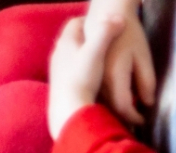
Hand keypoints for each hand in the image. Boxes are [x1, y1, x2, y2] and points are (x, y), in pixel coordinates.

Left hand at [48, 15, 128, 138]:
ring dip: (84, 57)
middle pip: (73, 40)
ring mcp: (57, 72)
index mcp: (66, 43)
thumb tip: (118, 19)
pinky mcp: (60, 86)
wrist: (68, 111)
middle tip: (104, 43)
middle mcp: (57, 55)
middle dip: (87, 40)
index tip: (103, 26)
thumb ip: (106, 32)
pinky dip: (82, 72)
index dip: (88, 21)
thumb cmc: (82, 79)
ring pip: (72, 57)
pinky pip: (71, 73)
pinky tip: (92, 80)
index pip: (74, 23)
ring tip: (101, 61)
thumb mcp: (96, 51)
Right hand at [89, 3, 153, 124]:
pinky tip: (114, 102)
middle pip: (111, 109)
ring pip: (103, 104)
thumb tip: (148, 103)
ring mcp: (91, 80)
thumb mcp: (143, 56)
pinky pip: (97, 95)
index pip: (124, 107)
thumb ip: (146, 81)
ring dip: (114, 111)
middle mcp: (99, 83)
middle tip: (135, 123)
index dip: (134, 118)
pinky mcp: (87, 77)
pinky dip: (106, 102)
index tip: (143, 121)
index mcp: (114, 78)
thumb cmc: (129, 34)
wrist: (105, 16)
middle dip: (124, 118)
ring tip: (126, 115)